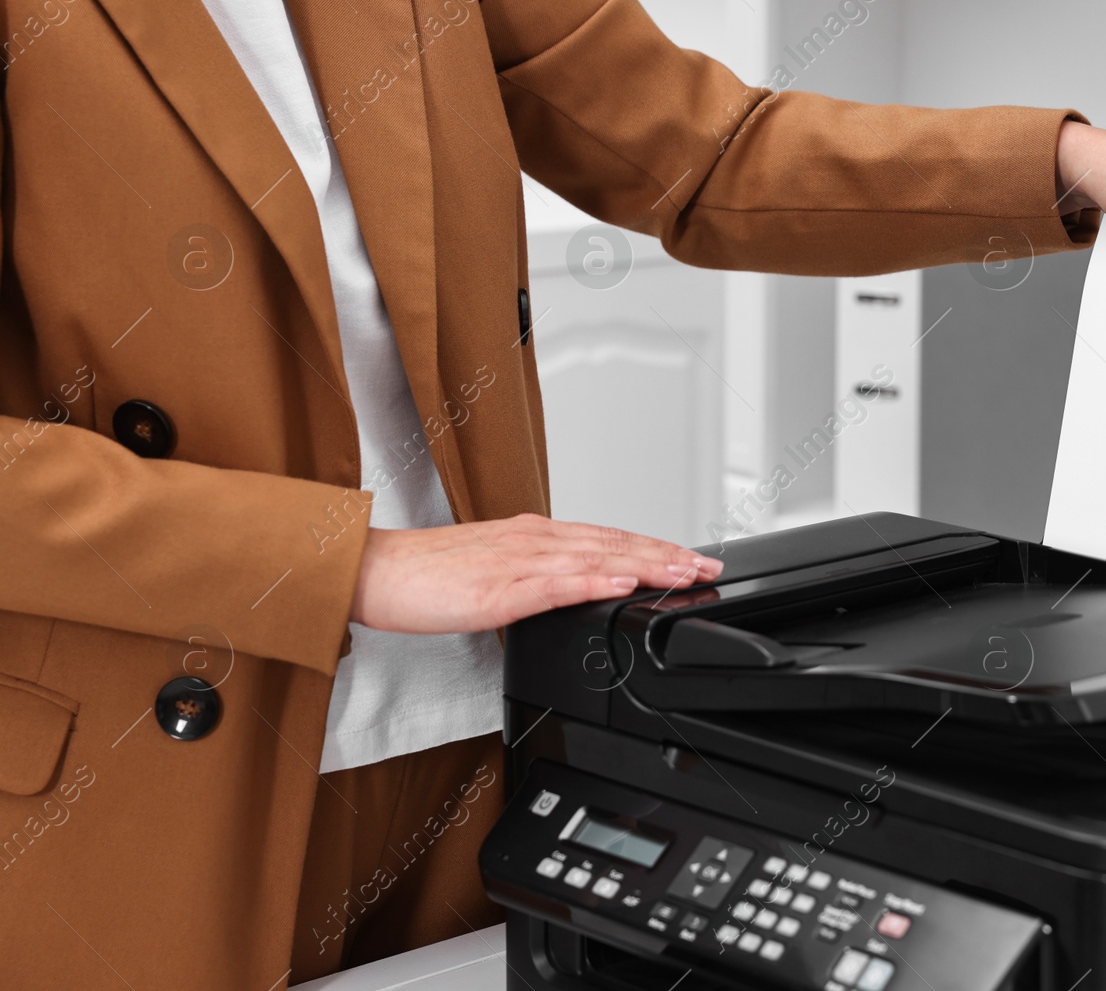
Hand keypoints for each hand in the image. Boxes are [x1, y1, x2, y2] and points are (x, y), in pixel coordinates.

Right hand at [349, 513, 722, 632]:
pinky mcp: (498, 590)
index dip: (653, 548)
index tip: (691, 559)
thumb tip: (575, 589)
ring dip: (645, 567)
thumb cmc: (426, 576)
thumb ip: (537, 577)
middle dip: (665, 557)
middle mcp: (533, 541)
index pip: (608, 538)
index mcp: (535, 537)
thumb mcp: (495, 572)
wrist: (374, 572)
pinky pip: (553, 585)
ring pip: (595, 560)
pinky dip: (593, 583)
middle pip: (613, 545)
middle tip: (708, 567)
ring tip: (683, 574)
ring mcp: (517, 563)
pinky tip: (622, 586)